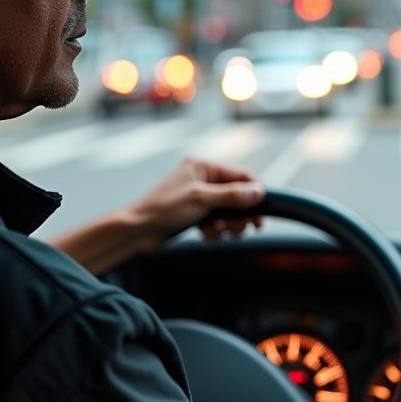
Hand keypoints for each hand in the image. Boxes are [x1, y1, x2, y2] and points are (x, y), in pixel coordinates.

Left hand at [128, 156, 264, 252]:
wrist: (138, 230)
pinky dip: (215, 230)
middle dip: (239, 213)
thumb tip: (259, 192)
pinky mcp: (194, 212)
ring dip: (227, 224)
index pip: (241, 174)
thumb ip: (232, 195)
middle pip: (237, 194)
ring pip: (228, 210)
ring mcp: (198, 195)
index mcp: (203, 166)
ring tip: (220, 232)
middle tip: (241, 228)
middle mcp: (202, 178)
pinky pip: (216, 220)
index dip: (254, 192)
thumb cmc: (164, 209)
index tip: (262, 212)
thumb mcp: (201, 200)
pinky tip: (207, 235)